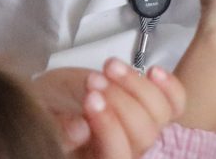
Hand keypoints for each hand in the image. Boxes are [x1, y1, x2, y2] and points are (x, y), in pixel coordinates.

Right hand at [31, 60, 186, 157]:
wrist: (54, 98)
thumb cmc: (44, 110)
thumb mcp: (40, 116)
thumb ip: (56, 127)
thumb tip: (80, 130)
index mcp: (97, 158)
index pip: (117, 157)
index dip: (109, 128)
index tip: (90, 98)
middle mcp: (126, 151)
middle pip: (143, 136)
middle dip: (119, 101)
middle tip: (92, 80)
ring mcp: (143, 130)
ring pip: (160, 115)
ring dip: (135, 85)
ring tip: (108, 66)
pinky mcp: (152, 109)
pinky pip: (175, 103)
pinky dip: (169, 86)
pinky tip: (152, 70)